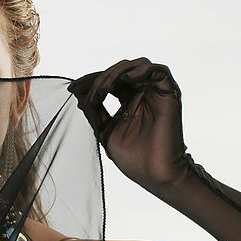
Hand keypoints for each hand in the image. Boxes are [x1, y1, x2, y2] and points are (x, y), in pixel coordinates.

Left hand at [67, 57, 190, 188]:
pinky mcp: (169, 95)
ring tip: (104, 88)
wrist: (154, 174)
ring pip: (138, 65)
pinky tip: (126, 79)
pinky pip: (158, 71)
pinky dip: (141, 70)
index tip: (72, 88)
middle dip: (100, 78)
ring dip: (117, 73)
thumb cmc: (133, 159)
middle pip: (121, 71)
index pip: (109, 81)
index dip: (90, 81)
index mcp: (128, 103)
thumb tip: (78, 94)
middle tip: (90, 93)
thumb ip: (94, 111)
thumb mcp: (104, 131)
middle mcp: (142, 95)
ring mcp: (155, 94)